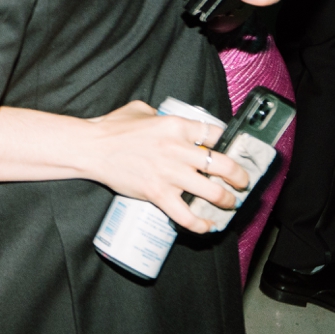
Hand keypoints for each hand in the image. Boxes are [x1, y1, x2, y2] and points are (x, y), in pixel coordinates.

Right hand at [79, 102, 244, 230]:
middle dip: (239, 176)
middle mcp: (177, 149)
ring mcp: (169, 174)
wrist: (92, 148)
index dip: (229, 141)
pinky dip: (201, 224)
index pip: (214, 132)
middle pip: (222, 164)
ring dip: (226, 201)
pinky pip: (187, 215)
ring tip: (229, 203)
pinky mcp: (159, 194)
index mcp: (174, 125)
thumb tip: (172, 123)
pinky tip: (206, 225)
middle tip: (242, 181)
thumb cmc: (113, 127)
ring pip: (212, 192)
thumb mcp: (140, 109)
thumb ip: (160, 115)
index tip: (234, 149)